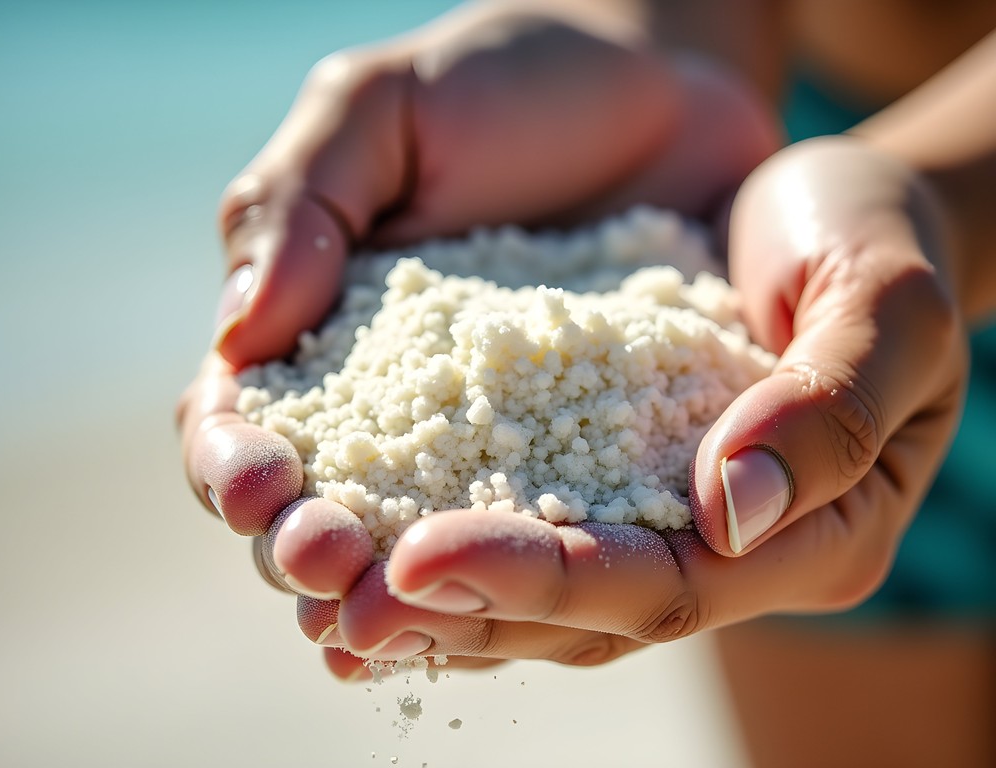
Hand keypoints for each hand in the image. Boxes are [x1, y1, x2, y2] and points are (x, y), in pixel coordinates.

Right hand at [177, 1, 780, 675]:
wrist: (655, 88)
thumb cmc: (503, 84)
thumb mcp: (380, 109)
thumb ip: (299, 203)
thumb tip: (238, 331)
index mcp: (319, 334)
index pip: (243, 422)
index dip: (233, 463)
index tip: (259, 483)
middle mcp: (398, 410)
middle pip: (324, 508)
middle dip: (311, 551)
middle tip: (331, 568)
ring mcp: (495, 444)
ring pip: (429, 547)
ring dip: (405, 597)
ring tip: (398, 624)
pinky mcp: (594, 455)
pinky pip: (552, 534)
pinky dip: (527, 583)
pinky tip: (524, 614)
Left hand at [278, 137, 964, 677]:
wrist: (824, 198)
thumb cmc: (873, 236)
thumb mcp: (890, 300)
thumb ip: (830, 405)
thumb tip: (734, 510)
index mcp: (811, 534)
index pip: (666, 588)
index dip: (544, 580)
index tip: (420, 559)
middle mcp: (721, 549)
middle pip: (582, 614)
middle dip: (458, 610)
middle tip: (336, 605)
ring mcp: (654, 513)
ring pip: (535, 587)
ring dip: (424, 593)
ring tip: (314, 583)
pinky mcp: (597, 464)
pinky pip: (511, 512)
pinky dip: (432, 522)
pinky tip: (349, 518)